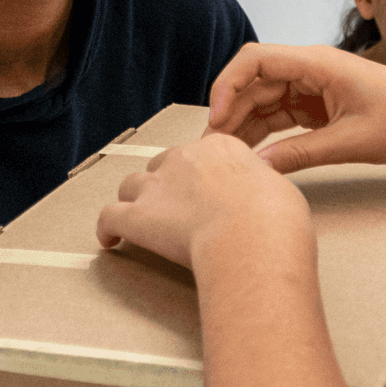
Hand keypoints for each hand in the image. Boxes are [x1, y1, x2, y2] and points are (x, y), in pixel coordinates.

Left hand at [97, 133, 310, 269]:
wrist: (253, 234)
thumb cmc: (273, 218)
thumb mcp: (279, 188)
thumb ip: (261, 185)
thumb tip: (263, 193)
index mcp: (219, 148)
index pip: (199, 154)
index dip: (198, 174)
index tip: (202, 189)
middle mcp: (183, 159)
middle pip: (162, 166)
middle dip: (166, 185)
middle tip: (176, 208)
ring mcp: (157, 186)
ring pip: (131, 186)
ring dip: (134, 201)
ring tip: (139, 218)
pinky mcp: (137, 217)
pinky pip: (109, 217)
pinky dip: (106, 228)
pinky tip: (109, 238)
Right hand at [208, 43, 385, 172]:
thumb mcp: (351, 142)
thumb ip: (302, 154)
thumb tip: (259, 168)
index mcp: (317, 62)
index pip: (255, 60)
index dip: (227, 86)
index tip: (215, 120)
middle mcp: (311, 68)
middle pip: (254, 81)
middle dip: (230, 111)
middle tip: (214, 150)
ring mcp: (314, 85)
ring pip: (265, 99)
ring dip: (245, 124)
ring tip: (227, 157)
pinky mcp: (320, 104)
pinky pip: (282, 113)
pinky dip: (265, 131)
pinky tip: (252, 154)